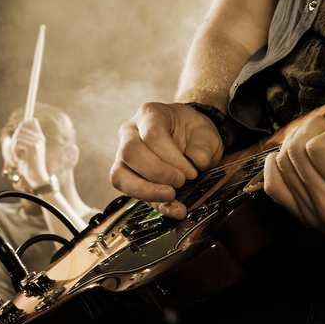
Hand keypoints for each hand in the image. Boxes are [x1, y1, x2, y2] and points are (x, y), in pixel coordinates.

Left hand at [11, 119, 49, 188]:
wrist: (36, 177)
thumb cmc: (29, 166)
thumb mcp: (26, 151)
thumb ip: (24, 140)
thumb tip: (21, 128)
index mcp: (40, 137)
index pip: (32, 121)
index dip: (24, 123)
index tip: (20, 130)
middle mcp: (40, 138)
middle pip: (22, 127)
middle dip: (14, 138)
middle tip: (14, 150)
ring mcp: (37, 141)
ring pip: (18, 136)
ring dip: (13, 147)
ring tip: (16, 157)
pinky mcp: (33, 147)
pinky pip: (17, 143)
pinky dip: (14, 152)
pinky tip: (18, 160)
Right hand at [110, 102, 223, 218]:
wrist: (186, 137)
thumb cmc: (192, 132)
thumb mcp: (205, 132)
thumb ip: (204, 145)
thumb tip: (197, 162)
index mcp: (149, 114)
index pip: (151, 134)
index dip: (171, 156)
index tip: (191, 171)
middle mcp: (129, 133)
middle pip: (129, 153)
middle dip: (156, 173)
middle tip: (181, 182)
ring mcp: (123, 156)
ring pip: (119, 175)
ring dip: (146, 190)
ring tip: (172, 197)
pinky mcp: (125, 176)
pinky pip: (128, 192)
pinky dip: (153, 203)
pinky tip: (174, 209)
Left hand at [264, 88, 324, 261]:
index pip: (319, 147)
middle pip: (295, 151)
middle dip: (314, 130)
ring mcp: (313, 215)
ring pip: (280, 164)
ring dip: (297, 143)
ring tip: (322, 142)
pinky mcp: (304, 219)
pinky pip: (273, 185)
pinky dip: (278, 164)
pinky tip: (296, 155)